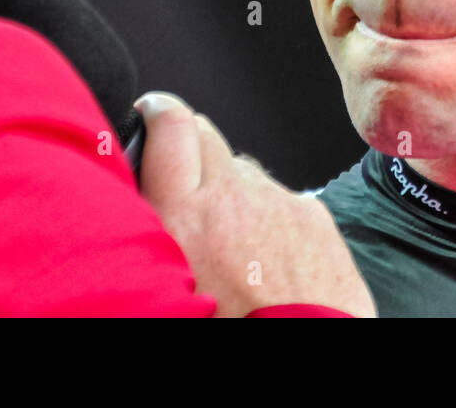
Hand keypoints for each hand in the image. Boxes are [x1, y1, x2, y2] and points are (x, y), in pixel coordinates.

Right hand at [135, 92, 375, 317]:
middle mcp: (231, 196)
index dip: (158, 111)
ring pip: (242, 169)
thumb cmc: (232, 325)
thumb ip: (156, 227)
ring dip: (229, 186)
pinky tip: (265, 252)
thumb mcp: (166, 279)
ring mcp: (276, 200)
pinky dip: (267, 213)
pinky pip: (280, 196)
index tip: (151, 113)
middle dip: (189, 141)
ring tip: (226, 233)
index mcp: (183, 217)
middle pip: (206, 133)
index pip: (170, 127)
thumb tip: (144, 207)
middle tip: (180, 171)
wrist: (304, 344)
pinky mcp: (311, 213)